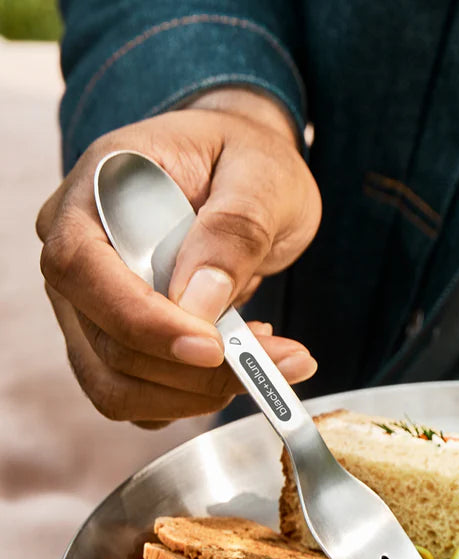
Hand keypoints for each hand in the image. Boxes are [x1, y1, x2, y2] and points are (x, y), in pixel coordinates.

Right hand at [37, 87, 321, 425]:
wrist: (243, 174)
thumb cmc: (244, 160)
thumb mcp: (261, 174)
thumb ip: (234, 229)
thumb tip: (200, 300)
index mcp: (96, 190)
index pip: (81, 268)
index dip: (141, 319)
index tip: (212, 347)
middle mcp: (76, 253)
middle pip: (103, 339)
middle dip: (193, 369)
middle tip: (281, 360)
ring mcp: (90, 305)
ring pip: (117, 384)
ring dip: (199, 392)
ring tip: (271, 356)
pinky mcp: (116, 342)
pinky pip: (140, 398)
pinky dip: (195, 397)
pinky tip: (241, 361)